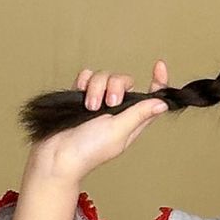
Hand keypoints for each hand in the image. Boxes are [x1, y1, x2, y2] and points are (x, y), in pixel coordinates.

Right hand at [34, 59, 171, 184]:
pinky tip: (80, 93)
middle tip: (108, 103)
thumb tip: (163, 104)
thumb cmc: (88, 149)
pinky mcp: (80, 97)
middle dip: (115, 86)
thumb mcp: (119, 131)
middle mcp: (116, 110)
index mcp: (131, 121)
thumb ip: (140, 114)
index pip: (151, 99)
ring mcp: (98, 103)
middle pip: (125, 82)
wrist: (56, 153)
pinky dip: (83, 82)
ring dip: (96, 87)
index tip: (159, 66)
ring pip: (104, 77)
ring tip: (89, 106)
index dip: (157, 82)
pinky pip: (86, 77)